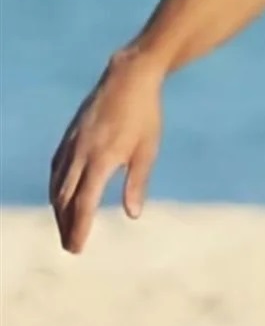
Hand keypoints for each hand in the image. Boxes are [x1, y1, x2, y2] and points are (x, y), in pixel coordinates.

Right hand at [49, 51, 162, 253]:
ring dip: (59, 210)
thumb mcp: (147, 150)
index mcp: (101, 159)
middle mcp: (80, 153)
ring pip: (57, 184)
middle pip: (65, 198)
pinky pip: (56, 168)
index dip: (79, 227)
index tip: (77, 247)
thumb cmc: (144, 116)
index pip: (84, 202)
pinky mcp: (70, 136)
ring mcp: (72, 143)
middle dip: (66, 224)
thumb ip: (137, 182)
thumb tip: (132, 214)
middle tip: (70, 247)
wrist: (128, 78)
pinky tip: (58, 197)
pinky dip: (55, 187)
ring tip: (64, 228)